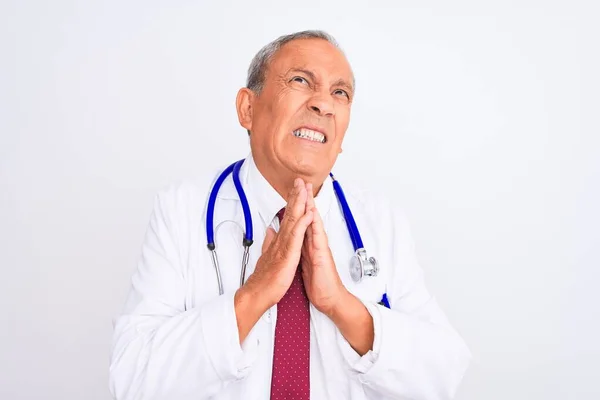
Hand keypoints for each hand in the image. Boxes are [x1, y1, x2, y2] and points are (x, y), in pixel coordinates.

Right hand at [241, 178, 313, 308]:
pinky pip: (296, 236)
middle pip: (289, 213)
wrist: (258, 294)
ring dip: (299, 203)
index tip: (296, 188)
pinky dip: (302, 223)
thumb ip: (269, 241)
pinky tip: (308, 213)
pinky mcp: (287, 255)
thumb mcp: (268, 256)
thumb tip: (270, 229)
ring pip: (293, 220)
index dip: (292, 201)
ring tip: (304, 189)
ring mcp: (284, 246)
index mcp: (279, 240)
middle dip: (295, 196)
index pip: (287, 217)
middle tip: (300, 180)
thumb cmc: (265, 278)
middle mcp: (281, 239)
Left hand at [301, 183, 345, 316]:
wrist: (328, 298)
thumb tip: (290, 239)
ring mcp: (320, 247)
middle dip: (305, 199)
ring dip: (311, 205)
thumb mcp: (302, 262)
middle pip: (309, 216)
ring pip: (314, 222)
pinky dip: (315, 224)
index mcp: (308, 243)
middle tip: (301, 181)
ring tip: (308, 190)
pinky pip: (318, 236)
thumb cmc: (318, 282)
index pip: (301, 220)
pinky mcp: (322, 254)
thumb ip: (297, 248)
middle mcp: (315, 242)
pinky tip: (313, 213)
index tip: (292, 190)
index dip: (297, 205)